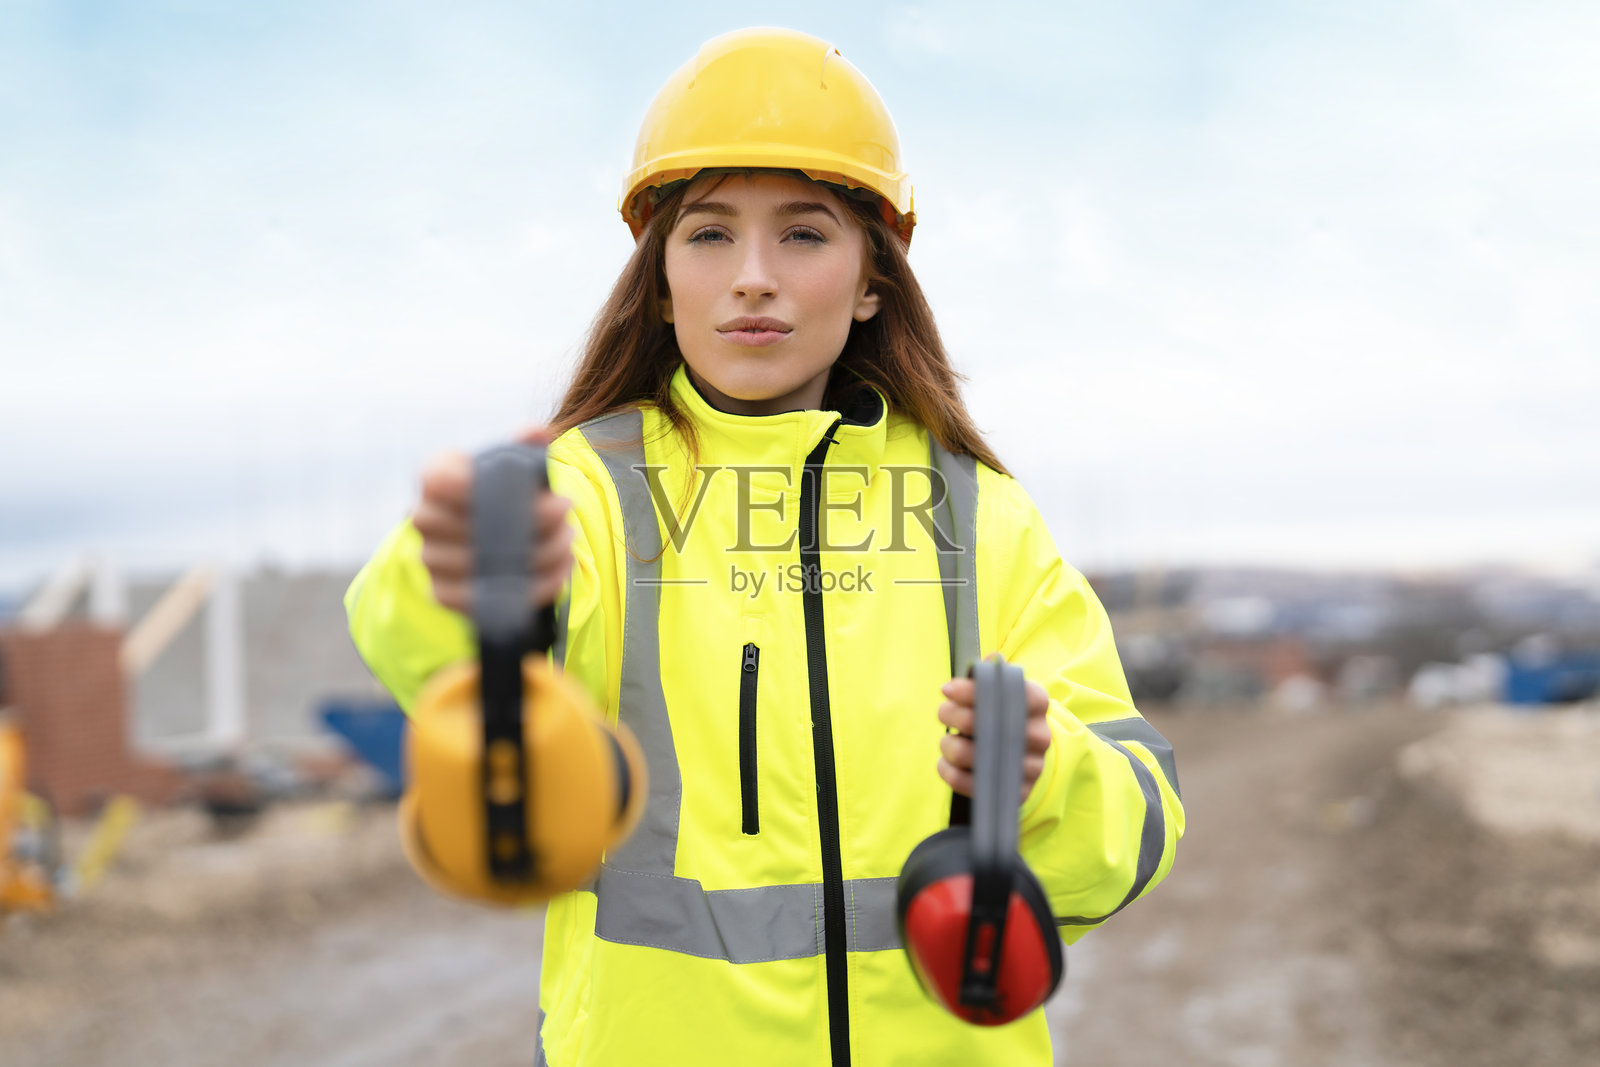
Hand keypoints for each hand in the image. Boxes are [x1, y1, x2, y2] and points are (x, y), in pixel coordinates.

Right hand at [412, 426, 574, 613]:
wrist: (491, 535)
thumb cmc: (504, 492)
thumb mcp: (514, 463)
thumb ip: (525, 444)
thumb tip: (536, 433)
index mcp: (435, 476)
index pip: (441, 479)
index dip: (479, 485)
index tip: (531, 490)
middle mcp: (423, 517)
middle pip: (471, 524)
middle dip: (530, 522)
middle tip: (566, 513)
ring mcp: (429, 558)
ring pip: (483, 564)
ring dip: (538, 555)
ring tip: (569, 540)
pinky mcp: (443, 593)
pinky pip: (485, 598)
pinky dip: (530, 588)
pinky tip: (560, 571)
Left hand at [936, 674, 1051, 801]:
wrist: (1026, 758)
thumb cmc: (1006, 718)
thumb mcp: (1004, 693)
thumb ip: (992, 675)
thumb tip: (988, 662)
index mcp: (1037, 703)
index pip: (1005, 690)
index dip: (971, 690)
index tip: (947, 689)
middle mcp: (1038, 735)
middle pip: (985, 723)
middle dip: (952, 715)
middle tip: (943, 713)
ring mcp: (1030, 766)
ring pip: (973, 755)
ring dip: (949, 745)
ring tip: (946, 741)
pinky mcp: (1016, 792)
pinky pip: (971, 784)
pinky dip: (949, 772)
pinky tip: (945, 763)